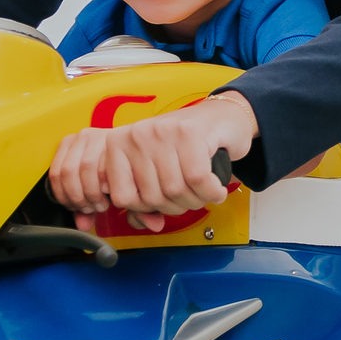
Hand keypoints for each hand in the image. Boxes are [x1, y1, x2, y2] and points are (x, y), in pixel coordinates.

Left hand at [48, 126, 114, 229]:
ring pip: (85, 167)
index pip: (55, 174)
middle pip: (68, 171)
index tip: (76, 208)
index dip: (65, 197)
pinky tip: (110, 191)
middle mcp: (80, 138)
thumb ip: (83, 202)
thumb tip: (81, 225)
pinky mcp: (113, 139)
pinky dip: (106, 182)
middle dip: (78, 196)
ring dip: (92, 192)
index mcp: (68, 145)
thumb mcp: (92, 184)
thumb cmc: (111, 166)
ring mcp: (96, 137)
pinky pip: (104, 164)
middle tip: (90, 208)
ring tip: (102, 203)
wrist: (133, 149)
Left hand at [50, 92, 257, 233]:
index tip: (162, 200)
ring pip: (176, 190)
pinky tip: (216, 188)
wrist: (221, 116)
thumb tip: (144, 224)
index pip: (122, 197)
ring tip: (203, 191)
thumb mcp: (156, 170)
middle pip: (152, 197)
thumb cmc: (186, 145)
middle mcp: (137, 135)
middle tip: (189, 196)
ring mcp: (163, 131)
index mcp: (118, 144)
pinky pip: (198, 179)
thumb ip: (143, 199)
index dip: (146, 208)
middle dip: (176, 206)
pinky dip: (212, 192)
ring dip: (197, 200)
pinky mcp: (191, 133)